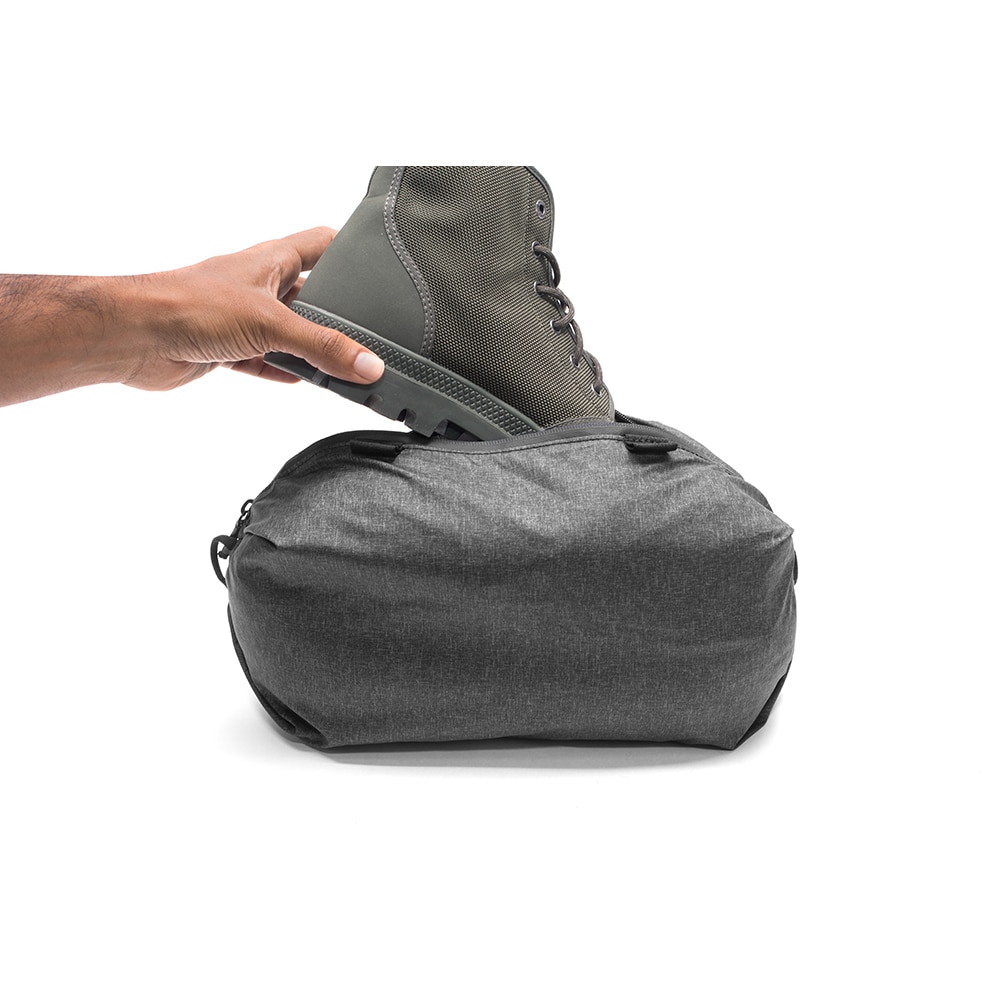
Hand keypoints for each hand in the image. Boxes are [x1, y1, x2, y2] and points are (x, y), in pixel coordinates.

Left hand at [119, 227, 383, 390]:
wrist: (133, 335)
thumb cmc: (189, 303)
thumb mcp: (272, 323)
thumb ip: (323, 347)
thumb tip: (369, 365)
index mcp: (273, 259)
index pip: (323, 243)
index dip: (350, 250)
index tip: (378, 267)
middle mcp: (260, 284)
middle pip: (311, 293)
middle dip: (336, 313)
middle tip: (367, 333)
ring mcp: (242, 316)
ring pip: (290, 331)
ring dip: (310, 348)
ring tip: (343, 365)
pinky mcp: (226, 347)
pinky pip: (266, 360)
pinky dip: (284, 370)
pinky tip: (302, 380)